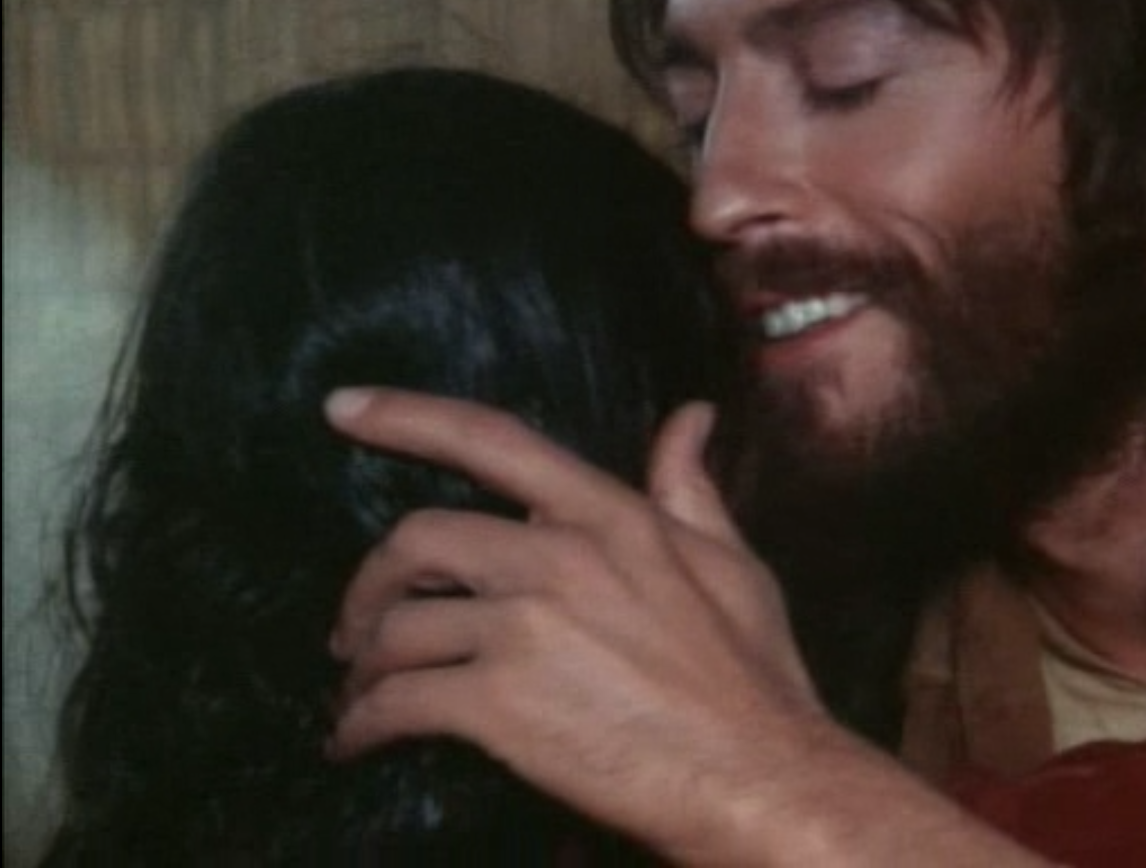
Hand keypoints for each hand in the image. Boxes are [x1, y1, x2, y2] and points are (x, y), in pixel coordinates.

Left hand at [325, 391, 825, 861]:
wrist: (759, 780)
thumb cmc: (750, 678)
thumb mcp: (732, 563)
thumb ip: (691, 487)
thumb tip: (690, 417)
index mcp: (610, 516)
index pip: (492, 440)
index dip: (408, 416)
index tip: (345, 407)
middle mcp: (558, 557)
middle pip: (418, 538)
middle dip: (372, 583)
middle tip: (360, 624)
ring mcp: (525, 628)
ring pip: (398, 627)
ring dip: (364, 665)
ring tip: (360, 694)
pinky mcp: (499, 704)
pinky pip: (396, 702)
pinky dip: (362, 723)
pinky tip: (358, 740)